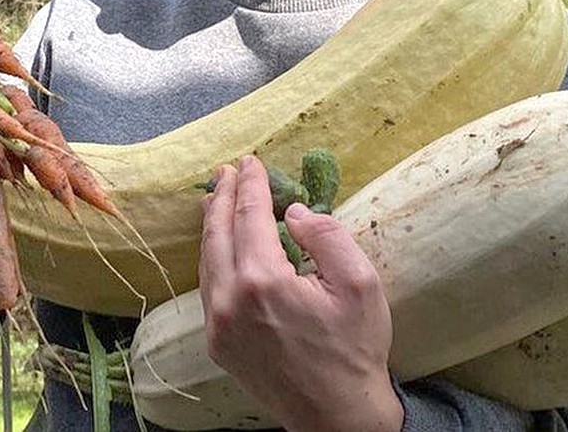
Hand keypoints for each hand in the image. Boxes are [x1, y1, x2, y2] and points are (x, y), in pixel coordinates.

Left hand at [198, 156, 403, 431]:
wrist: (337, 418)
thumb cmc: (355, 349)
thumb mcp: (359, 284)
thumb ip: (327, 236)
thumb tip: (292, 211)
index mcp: (264, 281)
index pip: (249, 216)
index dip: (250, 185)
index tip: (251, 161)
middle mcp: (230, 299)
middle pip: (217, 232)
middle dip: (222, 196)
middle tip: (228, 170)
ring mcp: (217, 323)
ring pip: (207, 259)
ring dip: (213, 224)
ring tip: (218, 197)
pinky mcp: (216, 342)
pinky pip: (208, 286)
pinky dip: (213, 256)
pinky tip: (221, 244)